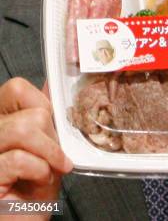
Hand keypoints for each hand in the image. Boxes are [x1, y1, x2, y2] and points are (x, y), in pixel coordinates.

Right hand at [0, 78, 72, 218]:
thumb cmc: (33, 192)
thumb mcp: (46, 149)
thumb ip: (43, 118)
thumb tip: (50, 84)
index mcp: (1, 121)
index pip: (16, 88)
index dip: (41, 104)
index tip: (51, 128)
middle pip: (27, 111)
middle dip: (50, 137)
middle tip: (53, 158)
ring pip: (23, 130)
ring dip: (47, 154)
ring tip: (48, 172)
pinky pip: (18, 159)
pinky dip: (38, 171)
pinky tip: (36, 182)